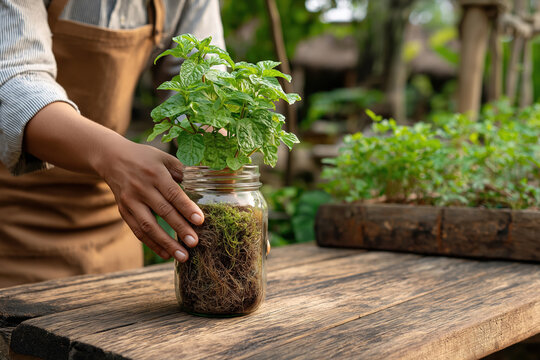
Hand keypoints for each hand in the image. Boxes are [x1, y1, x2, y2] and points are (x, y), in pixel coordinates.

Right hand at [97, 141, 203, 261]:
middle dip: (180, 229)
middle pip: (163, 212)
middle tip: (194, 243)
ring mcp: (131, 201)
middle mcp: (141, 188)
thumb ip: (181, 171)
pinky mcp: (123, 211)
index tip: (200, 221)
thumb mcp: (163, 157)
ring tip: (183, 256)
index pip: (173, 193)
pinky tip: (167, 254)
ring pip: (149, 226)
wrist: (112, 158)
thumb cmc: (145, 158)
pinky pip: (138, 231)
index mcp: (155, 174)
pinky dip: (152, 244)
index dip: (187, 208)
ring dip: (166, 243)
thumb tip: (202, 185)